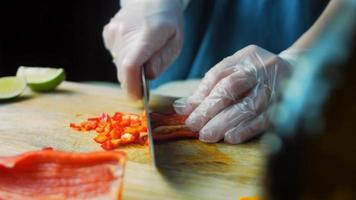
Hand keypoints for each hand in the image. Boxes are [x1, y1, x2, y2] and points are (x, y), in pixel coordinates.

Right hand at [103, 0, 183, 99]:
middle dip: (133, 83)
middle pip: (123, 69)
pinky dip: (124, 60)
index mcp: (147, 34)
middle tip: (143, 86)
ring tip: (143, 59)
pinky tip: (134, 49)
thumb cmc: (168, 22)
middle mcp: (125, 32)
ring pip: (118, 64)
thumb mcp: (175, 42)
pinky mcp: (108, 32)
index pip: (131, 65)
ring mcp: (114, 32)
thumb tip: (147, 77)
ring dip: (129, 71)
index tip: (137, 98)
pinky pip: (115, 55)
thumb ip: (161, 61)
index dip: (132, 86)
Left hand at [174, 45, 291, 143]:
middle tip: (195, 127)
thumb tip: (183, 107)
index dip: (201, 94)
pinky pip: (266, 119)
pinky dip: (247, 129)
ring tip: (208, 135)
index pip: (219, 75)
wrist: (300, 71)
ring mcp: (276, 86)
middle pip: (232, 88)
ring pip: (248, 106)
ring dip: (226, 122)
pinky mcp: (286, 105)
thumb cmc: (257, 73)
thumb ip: (210, 86)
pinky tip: (232, 138)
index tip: (187, 112)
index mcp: (247, 57)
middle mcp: (262, 68)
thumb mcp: (235, 70)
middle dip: (210, 109)